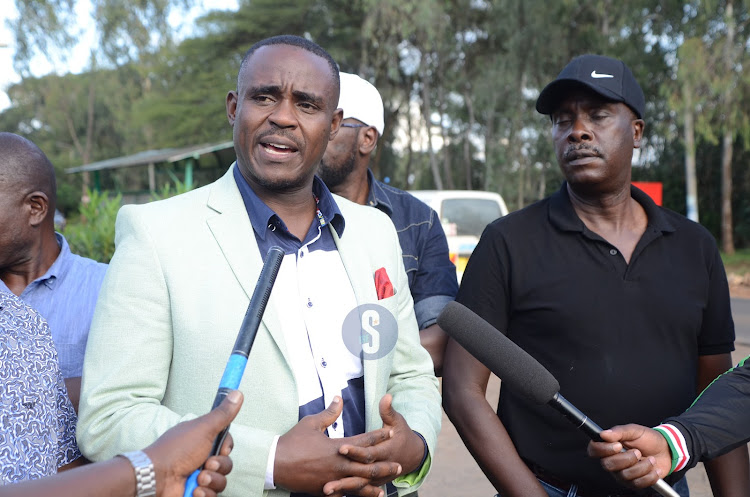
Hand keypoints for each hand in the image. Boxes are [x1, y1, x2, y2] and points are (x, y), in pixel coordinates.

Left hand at [145, 390, 242, 496]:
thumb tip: (237, 393)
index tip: (220, 448)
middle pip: (226, 464)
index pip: (226, 446)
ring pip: (221, 482)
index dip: (226, 449)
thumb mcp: (204, 428)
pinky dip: (204, 494)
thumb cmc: (176, 450)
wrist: (156, 478)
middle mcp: (200, 458)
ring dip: (211, 481)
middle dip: (219, 466)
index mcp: (202, 441)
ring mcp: (197, 477)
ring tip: (197, 480)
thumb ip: (223, 414)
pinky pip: (212, 496)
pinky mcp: (195, 493)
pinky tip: (193, 491)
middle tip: (206, 464)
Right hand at [274, 396, 401, 495]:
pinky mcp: (325, 490)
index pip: (363, 441)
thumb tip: (339, 398)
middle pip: (367, 466)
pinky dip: (356, 495)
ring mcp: (333, 480)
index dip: (378, 436)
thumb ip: (328, 413)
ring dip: (374, 485)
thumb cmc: (292, 442)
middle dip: (384, 465)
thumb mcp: (310, 423)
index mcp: (336, 447)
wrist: (275, 464)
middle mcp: (338, 465)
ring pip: (359, 484)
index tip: (390, 432)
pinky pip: (344, 494)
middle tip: (399, 464)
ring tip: (387, 486)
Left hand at [324, 394, 424, 495]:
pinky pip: (359, 490)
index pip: (368, 451)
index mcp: (385, 451)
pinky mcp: (372, 483)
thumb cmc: (401, 434)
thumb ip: (388, 411)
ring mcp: (377, 478)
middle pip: (361, 472)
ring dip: (342, 488)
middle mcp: (380, 467)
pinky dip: (347, 493)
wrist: (412, 455)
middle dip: (344, 477)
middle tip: (326, 480)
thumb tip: (386, 396)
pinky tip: (331, 496)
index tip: (340, 447)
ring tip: (325, 491)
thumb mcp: (397, 421)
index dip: (355, 450)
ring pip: (358, 485)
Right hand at [587, 424, 671, 488]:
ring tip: (650, 459)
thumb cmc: (648, 439)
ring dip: (641, 467)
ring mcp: (622, 473)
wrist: (665, 450)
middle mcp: (612, 460)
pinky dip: (649, 476)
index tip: (617, 445)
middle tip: (637, 452)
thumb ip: (619, 431)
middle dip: (626, 459)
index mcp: (609, 446)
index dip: (603, 450)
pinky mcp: (633, 483)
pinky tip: (653, 469)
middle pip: (608, 465)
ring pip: (624, 475)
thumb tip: (604, 434)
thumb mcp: (634, 430)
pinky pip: (637, 484)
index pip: (594, 450)